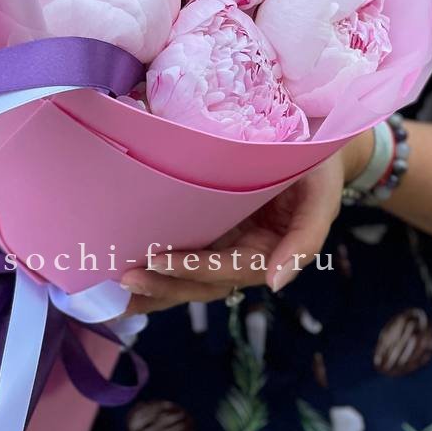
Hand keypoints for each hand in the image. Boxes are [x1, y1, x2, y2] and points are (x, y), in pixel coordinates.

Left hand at [120, 129, 372, 314]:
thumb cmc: (318, 168)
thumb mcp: (322, 199)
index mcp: (266, 254)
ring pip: (185, 278)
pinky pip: (179, 251)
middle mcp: (239, 256)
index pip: (225, 270)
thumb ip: (305, 242)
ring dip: (151, 288)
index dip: (193, 269)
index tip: (157, 261)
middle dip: (163, 287)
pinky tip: (116, 268)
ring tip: (109, 288)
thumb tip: (276, 284)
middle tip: (123, 279)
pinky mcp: (207, 227)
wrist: (316, 141)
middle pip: (199, 284)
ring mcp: (222, 245)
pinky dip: (151, 267)